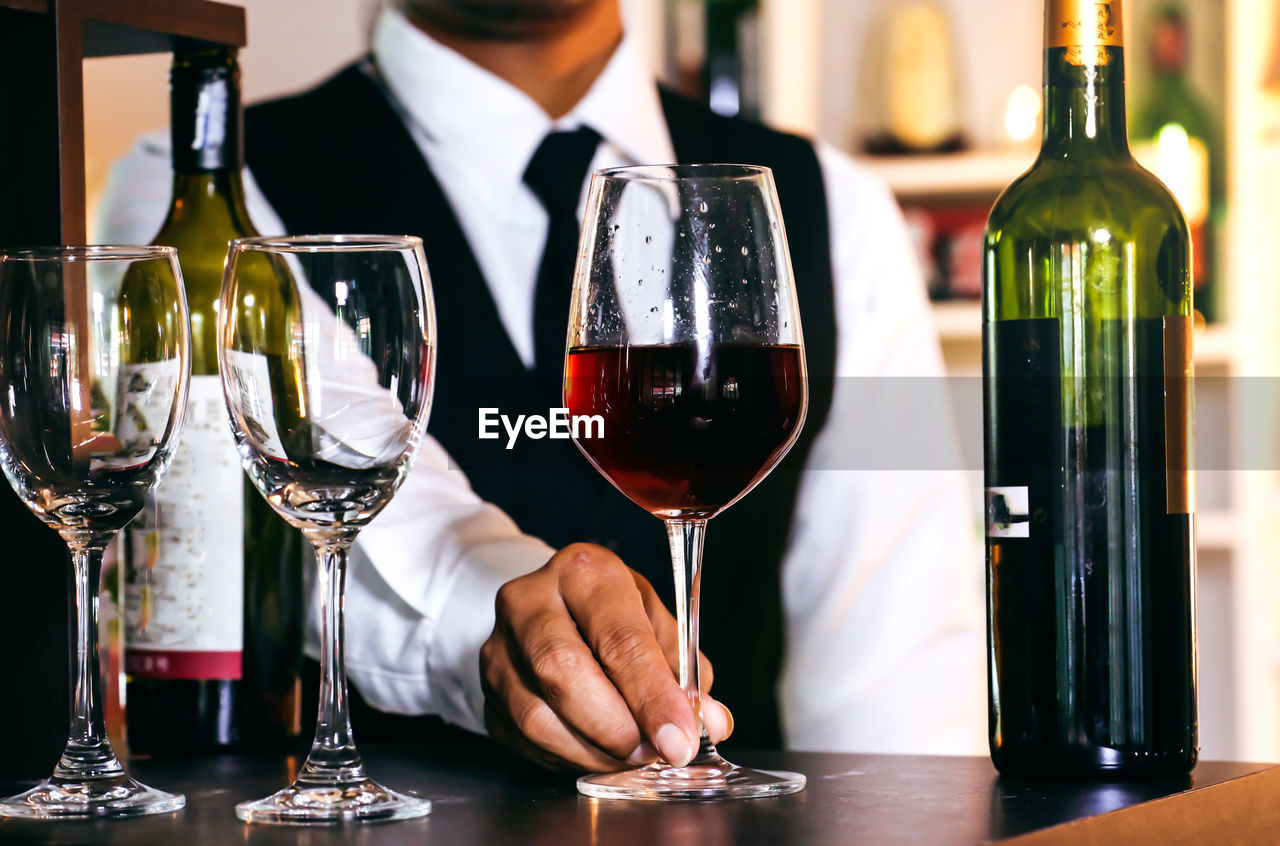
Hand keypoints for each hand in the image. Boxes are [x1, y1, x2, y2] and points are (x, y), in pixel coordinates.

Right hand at [480, 543, 732, 771]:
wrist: (555, 611)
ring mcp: (499, 644)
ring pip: (536, 714)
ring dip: (591, 750)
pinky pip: (521, 738)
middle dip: (616, 726)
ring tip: (628, 756)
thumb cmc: (614, 617)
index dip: (652, 695)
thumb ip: (685, 674)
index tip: (680, 738)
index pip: (618, 637)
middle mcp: (530, 599)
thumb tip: (710, 722)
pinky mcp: (486, 688)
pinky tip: (594, 752)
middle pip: (563, 672)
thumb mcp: (658, 627)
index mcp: (584, 572)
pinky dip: (565, 757)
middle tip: (652, 752)